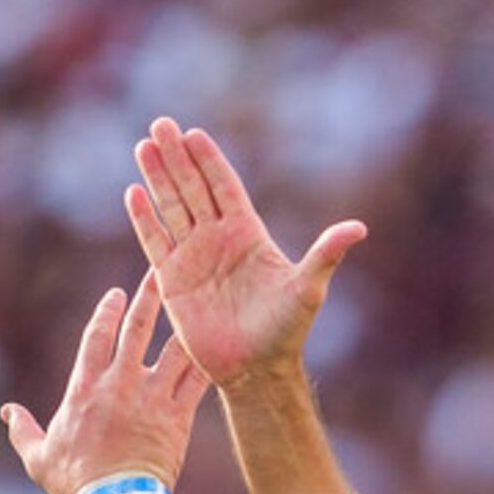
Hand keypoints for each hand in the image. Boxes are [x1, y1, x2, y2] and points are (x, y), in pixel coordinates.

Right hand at [0, 270, 209, 493]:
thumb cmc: (75, 483)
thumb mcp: (38, 457)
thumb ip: (23, 430)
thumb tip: (7, 413)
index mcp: (85, 388)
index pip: (96, 336)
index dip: (106, 312)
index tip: (115, 296)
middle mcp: (120, 384)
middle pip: (137, 329)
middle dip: (148, 297)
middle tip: (160, 272)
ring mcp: (151, 398)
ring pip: (172, 349)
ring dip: (184, 324)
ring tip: (199, 302)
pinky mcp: (177, 417)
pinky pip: (196, 383)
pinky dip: (206, 364)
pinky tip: (219, 347)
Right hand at [125, 116, 364, 387]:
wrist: (256, 369)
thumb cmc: (286, 331)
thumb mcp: (308, 288)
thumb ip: (326, 254)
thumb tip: (360, 228)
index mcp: (248, 234)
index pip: (225, 187)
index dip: (210, 160)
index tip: (194, 134)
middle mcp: (218, 239)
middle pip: (193, 188)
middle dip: (176, 156)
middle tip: (160, 124)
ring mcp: (194, 257)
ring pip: (171, 207)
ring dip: (157, 177)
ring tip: (142, 145)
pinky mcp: (174, 281)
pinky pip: (155, 242)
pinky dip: (144, 218)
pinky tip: (133, 192)